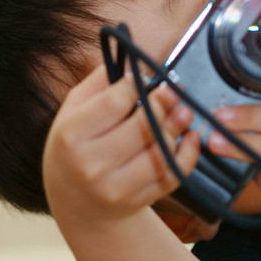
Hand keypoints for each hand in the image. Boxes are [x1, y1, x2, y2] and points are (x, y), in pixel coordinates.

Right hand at [42, 63, 202, 229]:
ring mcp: (115, 187)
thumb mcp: (73, 111)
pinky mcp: (136, 201)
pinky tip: (189, 138)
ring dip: (178, 128)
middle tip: (174, 90)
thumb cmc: (75, 147)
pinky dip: (188, 155)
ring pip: (160, 152)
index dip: (135, 84)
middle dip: (163, 103)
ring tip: (183, 112)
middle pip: (142, 126)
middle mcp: (91, 164)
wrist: (74, 202)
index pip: (114, 102)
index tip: (142, 77)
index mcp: (72, 135)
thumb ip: (99, 82)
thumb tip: (132, 58)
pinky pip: (171, 176)